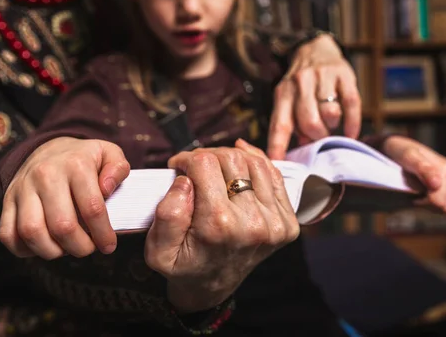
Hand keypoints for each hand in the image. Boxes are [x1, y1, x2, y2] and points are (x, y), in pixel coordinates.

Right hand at [0, 137, 129, 259]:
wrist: (49, 148)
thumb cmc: (84, 159)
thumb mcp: (108, 154)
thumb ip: (118, 169)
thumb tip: (107, 188)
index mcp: (75, 164)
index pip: (92, 208)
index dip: (103, 233)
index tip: (109, 245)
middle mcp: (45, 175)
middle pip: (62, 226)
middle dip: (80, 247)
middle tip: (89, 248)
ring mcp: (23, 188)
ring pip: (32, 233)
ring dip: (53, 252)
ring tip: (67, 249)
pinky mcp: (8, 200)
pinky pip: (8, 235)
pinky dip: (25, 250)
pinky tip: (45, 245)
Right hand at [144, 139, 299, 312]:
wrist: (211, 288)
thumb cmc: (183, 266)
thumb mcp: (158, 252)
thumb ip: (168, 214)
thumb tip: (185, 180)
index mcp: (219, 226)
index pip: (205, 164)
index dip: (186, 159)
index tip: (177, 167)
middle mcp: (253, 222)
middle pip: (232, 158)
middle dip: (208, 155)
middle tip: (194, 167)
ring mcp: (275, 223)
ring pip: (254, 162)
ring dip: (231, 158)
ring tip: (215, 168)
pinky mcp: (287, 222)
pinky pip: (275, 175)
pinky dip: (256, 163)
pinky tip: (239, 164)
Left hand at [267, 33, 361, 159]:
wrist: (316, 49)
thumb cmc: (301, 85)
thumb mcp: (288, 99)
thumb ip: (292, 124)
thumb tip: (299, 151)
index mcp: (283, 94)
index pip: (279, 124)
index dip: (278, 146)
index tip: (277, 164)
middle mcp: (300, 83)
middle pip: (309, 122)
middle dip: (317, 137)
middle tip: (320, 138)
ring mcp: (322, 77)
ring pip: (330, 113)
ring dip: (332, 126)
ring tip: (330, 124)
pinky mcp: (344, 74)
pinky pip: (352, 104)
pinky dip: (352, 123)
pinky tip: (350, 132)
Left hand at [382, 136, 445, 212]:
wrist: (404, 149)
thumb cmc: (404, 153)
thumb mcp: (409, 158)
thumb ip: (423, 169)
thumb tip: (437, 184)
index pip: (441, 202)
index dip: (425, 203)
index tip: (415, 196)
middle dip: (432, 206)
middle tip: (420, 196)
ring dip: (440, 207)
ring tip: (428, 196)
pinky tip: (437, 197)